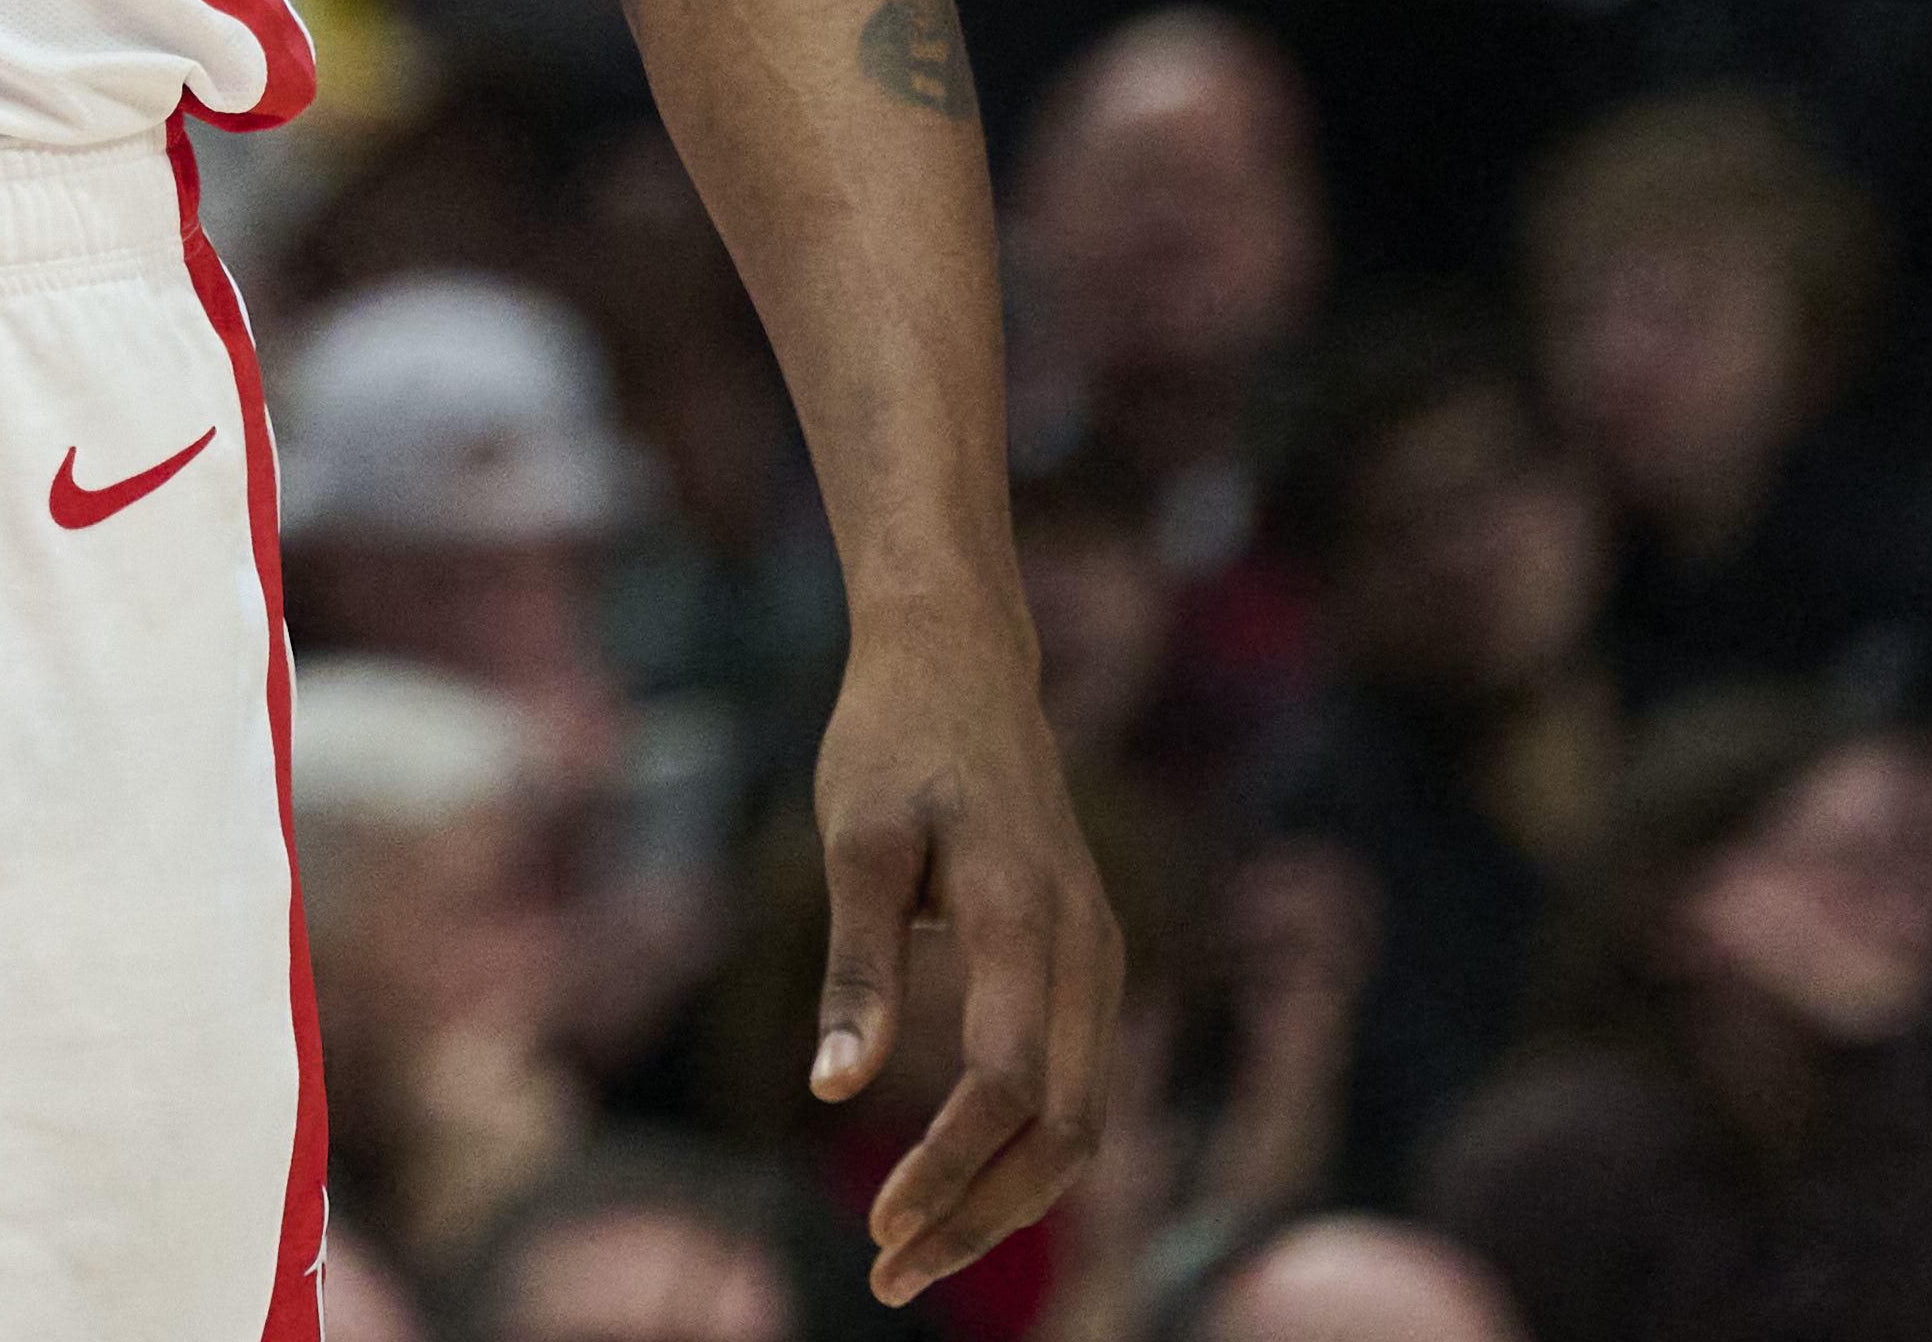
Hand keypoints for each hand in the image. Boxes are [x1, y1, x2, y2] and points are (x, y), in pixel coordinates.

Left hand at [808, 606, 1119, 1302]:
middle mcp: (1084, 944)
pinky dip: (1027, 1152)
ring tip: (914, 1251)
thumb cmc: (892, 738)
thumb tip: (832, 1089)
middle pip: (1064, 1128)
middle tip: (889, 1276)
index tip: (878, 1229)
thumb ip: (856, 965)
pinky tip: (960, 1186)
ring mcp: (1099, 951)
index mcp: (1023, 913)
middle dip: (981, 1216)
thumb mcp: (855, 836)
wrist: (962, 655)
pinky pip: (1079, 1081)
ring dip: (1007, 1199)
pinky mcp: (1089, 955)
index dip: (947, 1170)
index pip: (1006, 1084)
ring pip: (1083, 1118)